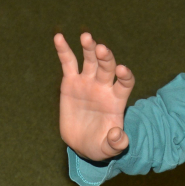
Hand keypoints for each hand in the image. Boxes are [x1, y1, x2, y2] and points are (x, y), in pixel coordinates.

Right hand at [56, 32, 134, 160]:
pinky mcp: (70, 82)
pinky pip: (68, 63)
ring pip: (90, 60)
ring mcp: (87, 82)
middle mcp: (104, 86)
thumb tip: (118, 135)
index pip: (125, 83)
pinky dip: (64, 50)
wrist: (82, 143)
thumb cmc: (99, 144)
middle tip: (101, 49)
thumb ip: (116, 143)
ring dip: (89, 48)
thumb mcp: (109, 148)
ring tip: (86, 37)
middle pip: (107, 67)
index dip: (125, 75)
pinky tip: (59, 37)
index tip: (122, 70)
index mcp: (117, 99)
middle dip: (106, 57)